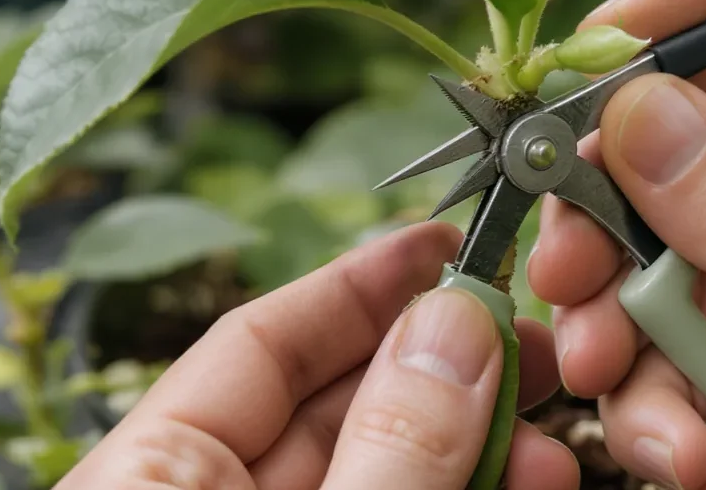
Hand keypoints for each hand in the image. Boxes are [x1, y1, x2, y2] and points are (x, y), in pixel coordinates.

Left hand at [56, 222, 577, 489]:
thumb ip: (390, 448)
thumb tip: (456, 324)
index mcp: (150, 480)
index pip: (259, 342)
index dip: (359, 283)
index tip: (446, 240)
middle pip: (338, 400)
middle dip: (447, 362)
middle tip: (536, 334)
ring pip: (390, 462)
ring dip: (480, 435)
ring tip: (555, 421)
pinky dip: (471, 489)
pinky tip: (532, 477)